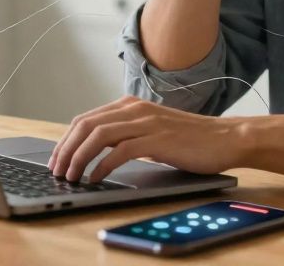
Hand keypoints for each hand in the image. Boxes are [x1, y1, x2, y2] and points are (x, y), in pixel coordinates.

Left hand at [47, 96, 247, 182]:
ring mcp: (146, 122)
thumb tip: (100, 150)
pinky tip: (96, 177)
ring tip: (71, 176)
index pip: (86, 119)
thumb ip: (128, 133)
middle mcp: (135, 109)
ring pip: (98, 135)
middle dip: (66, 148)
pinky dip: (103, 165)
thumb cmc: (192, 138)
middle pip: (86, 125)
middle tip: (57, 170)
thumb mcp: (153, 130)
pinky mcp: (157, 139)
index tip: (57, 158)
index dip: (67, 139)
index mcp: (131, 105)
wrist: (226, 137)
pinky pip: (120, 151)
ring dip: (79, 157)